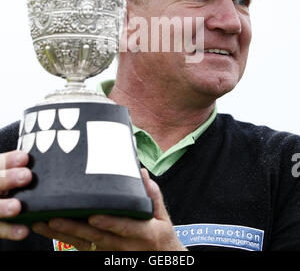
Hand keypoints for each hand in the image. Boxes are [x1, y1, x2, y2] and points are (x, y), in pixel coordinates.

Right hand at [0, 150, 31, 240]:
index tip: (24, 158)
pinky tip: (23, 230)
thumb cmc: (9, 188)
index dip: (10, 161)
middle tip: (26, 176)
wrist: (0, 208)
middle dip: (8, 179)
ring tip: (17, 207)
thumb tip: (37, 163)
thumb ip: (18, 170)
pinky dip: (10, 230)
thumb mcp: (8, 175)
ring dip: (3, 207)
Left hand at [32, 168, 186, 250]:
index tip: (94, 215)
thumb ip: (152, 195)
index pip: (124, 227)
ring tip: (42, 223)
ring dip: (61, 235)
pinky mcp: (101, 254)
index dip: (109, 222)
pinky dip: (63, 239)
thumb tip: (140, 172)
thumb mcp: (163, 217)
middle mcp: (124, 246)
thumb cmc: (161, 236)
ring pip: (83, 244)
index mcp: (143, 232)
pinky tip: (49, 230)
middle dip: (73, 228)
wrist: (161, 262)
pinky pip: (81, 248)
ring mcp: (110, 252)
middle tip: (54, 218)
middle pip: (96, 238)